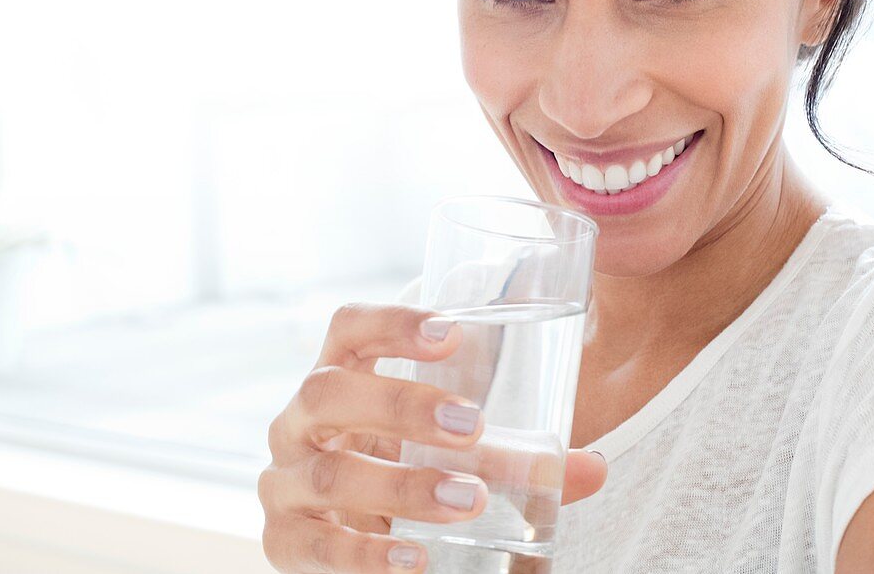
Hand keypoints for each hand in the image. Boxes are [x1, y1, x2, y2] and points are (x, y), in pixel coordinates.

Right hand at [258, 301, 607, 572]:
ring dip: (401, 485)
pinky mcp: (281, 538)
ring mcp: (284, 479)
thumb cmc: (403, 470)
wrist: (345, 537)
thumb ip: (516, 457)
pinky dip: (364, 555)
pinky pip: (311, 545)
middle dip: (400, 405)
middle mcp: (301, 420)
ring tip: (467, 498)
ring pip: (326, 472)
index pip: (349, 328)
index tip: (452, 333)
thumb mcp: (453, 455)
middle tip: (471, 424)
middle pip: (327, 390)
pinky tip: (412, 560)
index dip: (392, 323)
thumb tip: (592, 468)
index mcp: (341, 375)